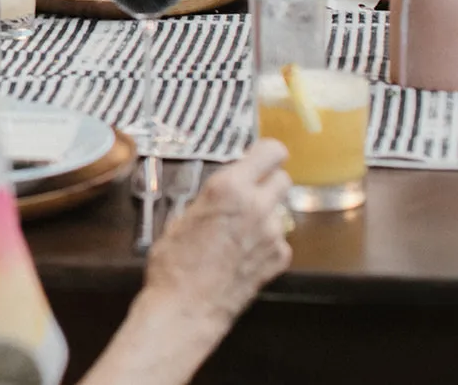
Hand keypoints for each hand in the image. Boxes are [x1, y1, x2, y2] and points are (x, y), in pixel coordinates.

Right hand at [142, 139, 292, 329]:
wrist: (187, 306)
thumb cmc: (174, 262)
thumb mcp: (182, 216)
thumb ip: (210, 197)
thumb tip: (221, 191)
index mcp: (229, 187)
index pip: (271, 151)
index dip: (267, 153)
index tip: (260, 157)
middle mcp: (256, 206)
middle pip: (283, 178)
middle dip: (268, 182)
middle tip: (248, 194)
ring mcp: (272, 233)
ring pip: (280, 210)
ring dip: (265, 214)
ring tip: (239, 231)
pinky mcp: (279, 258)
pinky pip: (280, 239)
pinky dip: (267, 242)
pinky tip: (244, 252)